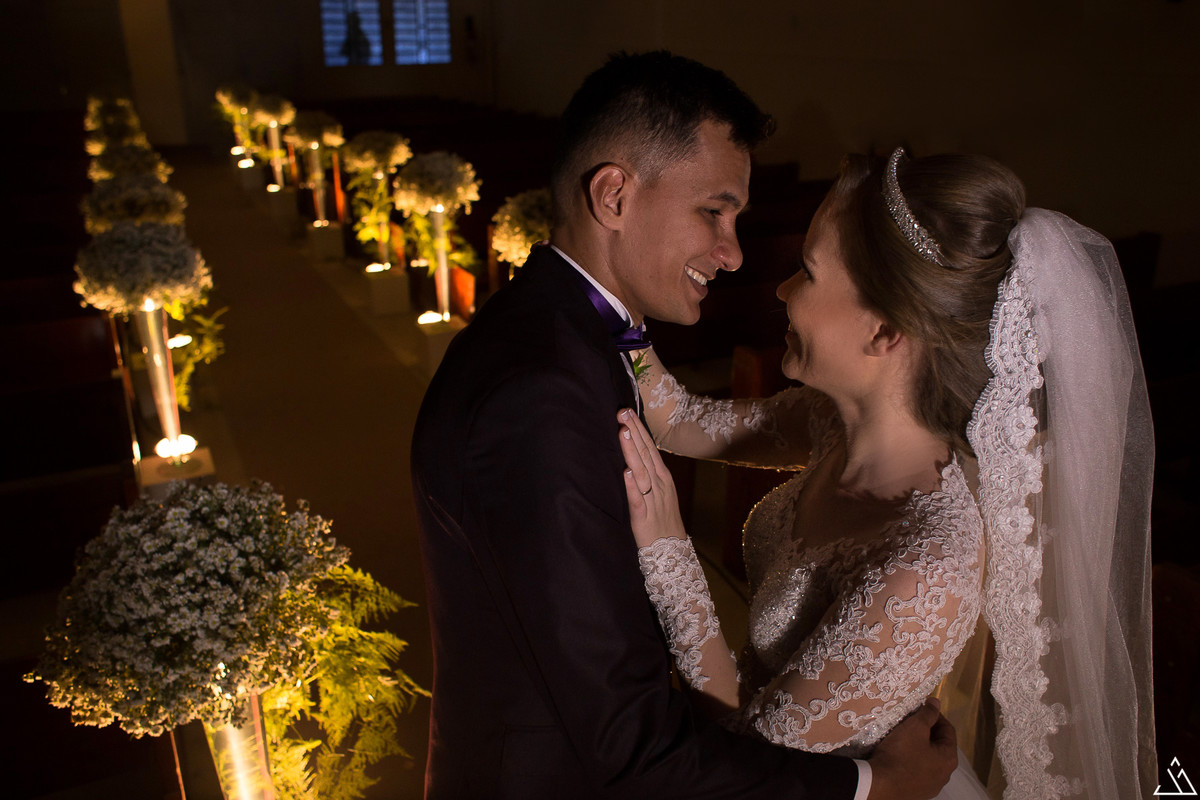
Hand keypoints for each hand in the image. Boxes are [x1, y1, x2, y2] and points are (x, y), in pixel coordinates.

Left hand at [617, 409, 686, 546]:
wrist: (672, 552)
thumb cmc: (661, 519)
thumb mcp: (659, 491)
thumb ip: (648, 472)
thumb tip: (635, 453)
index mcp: (661, 476)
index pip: (648, 447)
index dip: (638, 428)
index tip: (627, 410)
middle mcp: (658, 484)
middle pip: (644, 453)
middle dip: (633, 431)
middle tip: (622, 411)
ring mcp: (652, 499)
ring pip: (640, 471)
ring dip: (631, 451)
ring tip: (623, 432)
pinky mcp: (642, 517)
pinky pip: (637, 499)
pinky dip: (632, 486)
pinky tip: (626, 473)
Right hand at [867, 698, 957, 799]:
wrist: (880, 784)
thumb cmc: (900, 754)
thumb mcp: (914, 728)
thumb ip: (927, 714)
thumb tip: (936, 702)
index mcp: (949, 759)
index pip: (948, 730)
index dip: (935, 715)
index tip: (921, 707)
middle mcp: (945, 775)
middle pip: (939, 745)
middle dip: (927, 731)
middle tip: (910, 721)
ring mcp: (931, 786)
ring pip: (929, 759)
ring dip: (919, 746)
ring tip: (903, 738)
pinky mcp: (917, 793)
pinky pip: (918, 771)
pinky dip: (912, 761)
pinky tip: (899, 756)